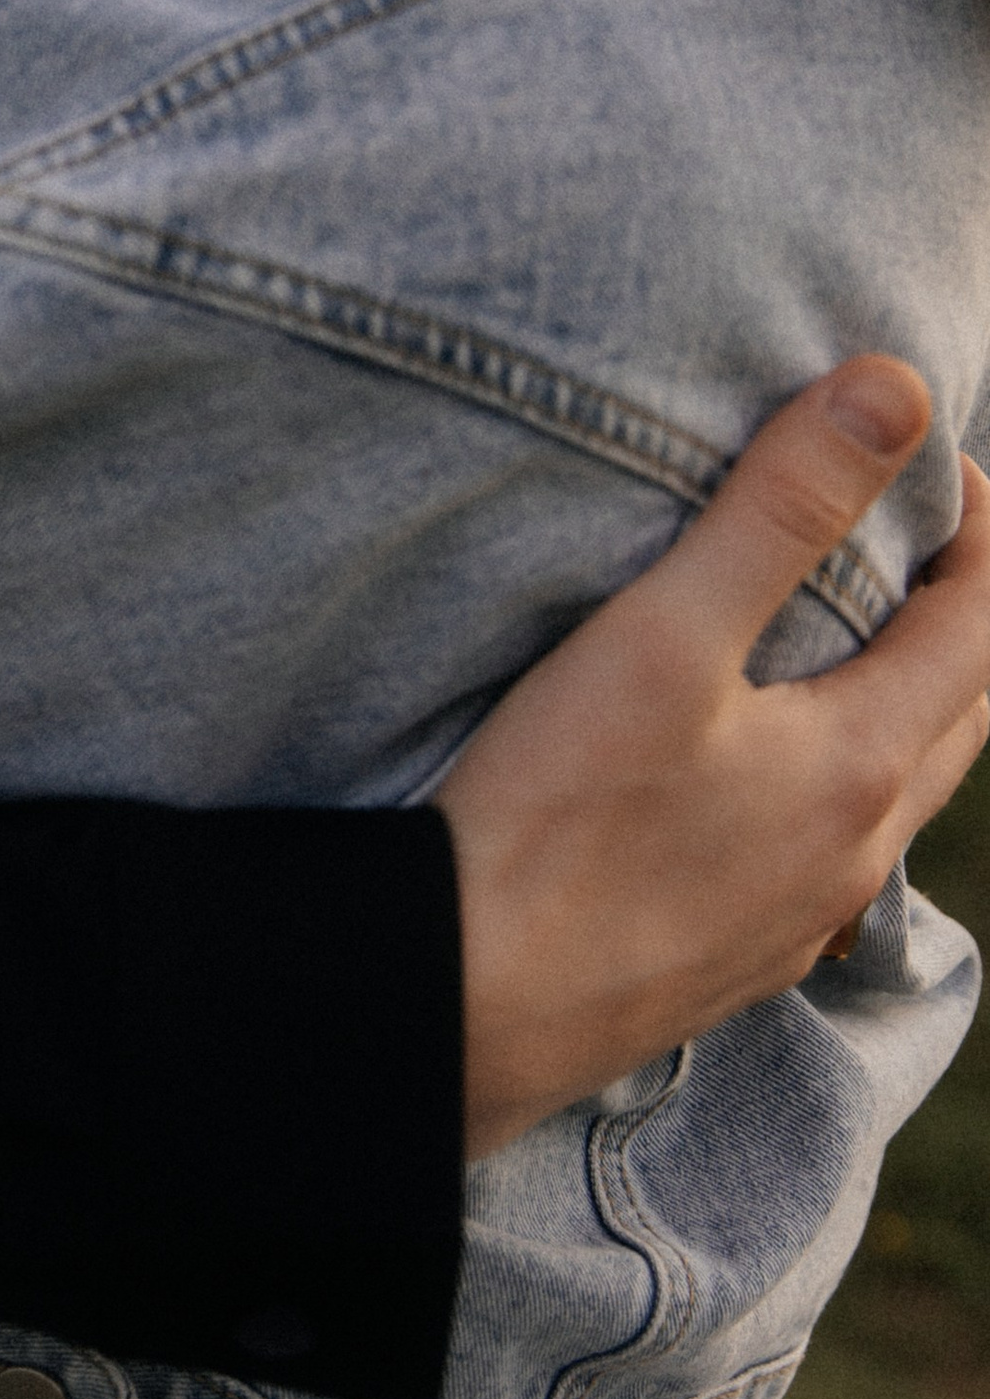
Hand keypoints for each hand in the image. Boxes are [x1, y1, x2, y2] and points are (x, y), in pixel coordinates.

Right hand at [441, 356, 989, 1155]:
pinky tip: (764, 766)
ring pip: (899, 788)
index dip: (979, 524)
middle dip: (960, 608)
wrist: (460, 1008)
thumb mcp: (661, 638)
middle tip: (904, 523)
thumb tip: (897, 390)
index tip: (927, 454)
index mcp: (863, 768)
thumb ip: (781, 510)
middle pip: (965, 710)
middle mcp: (858, 855)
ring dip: (902, 696)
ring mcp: (800, 919)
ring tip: (839, 626)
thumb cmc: (552, 822)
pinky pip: (832, 852)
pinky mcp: (736, 959)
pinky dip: (836, 777)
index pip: (987, 622)